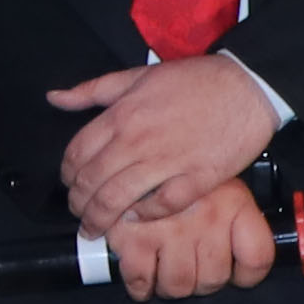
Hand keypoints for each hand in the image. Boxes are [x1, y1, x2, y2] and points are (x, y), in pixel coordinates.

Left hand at [51, 53, 284, 239]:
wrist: (249, 85)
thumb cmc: (195, 80)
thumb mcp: (137, 75)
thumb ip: (92, 90)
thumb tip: (54, 98)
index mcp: (121, 116)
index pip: (76, 154)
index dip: (67, 175)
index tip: (69, 185)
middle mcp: (137, 141)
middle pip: (92, 182)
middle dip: (78, 203)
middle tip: (78, 214)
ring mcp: (167, 161)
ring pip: (118, 198)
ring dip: (100, 217)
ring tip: (95, 228)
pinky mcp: (197, 178)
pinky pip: (161, 206)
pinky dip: (144, 216)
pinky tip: (136, 218)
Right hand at [104, 176, 281, 299]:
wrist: (127, 147)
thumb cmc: (173, 165)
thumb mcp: (215, 177)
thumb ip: (231, 211)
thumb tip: (239, 249)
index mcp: (233, 203)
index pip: (257, 258)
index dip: (246, 276)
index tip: (235, 275)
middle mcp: (207, 219)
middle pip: (214, 278)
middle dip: (200, 282)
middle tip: (190, 272)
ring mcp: (170, 232)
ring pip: (178, 285)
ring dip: (170, 287)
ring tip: (164, 275)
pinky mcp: (133, 239)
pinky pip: (140, 280)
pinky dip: (139, 288)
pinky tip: (140, 282)